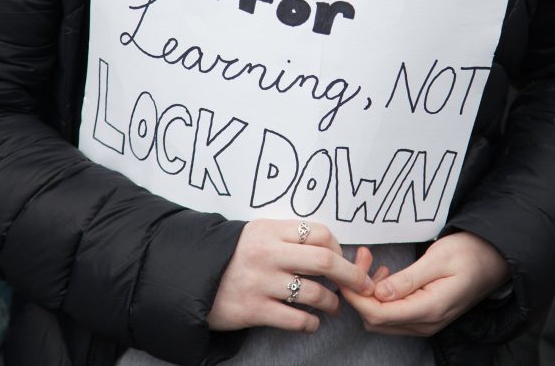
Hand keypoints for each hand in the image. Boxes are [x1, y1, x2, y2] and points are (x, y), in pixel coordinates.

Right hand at [207, 219, 374, 332]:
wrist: (191, 278)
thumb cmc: (233, 256)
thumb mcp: (258, 234)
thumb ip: (289, 237)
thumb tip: (332, 249)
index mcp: (271, 230)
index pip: (319, 233)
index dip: (339, 248)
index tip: (342, 260)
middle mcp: (267, 254)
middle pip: (324, 260)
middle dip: (351, 275)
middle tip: (363, 284)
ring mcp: (260, 282)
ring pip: (314, 293)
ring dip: (332, 302)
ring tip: (332, 305)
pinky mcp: (253, 309)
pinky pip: (296, 319)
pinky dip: (311, 323)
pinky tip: (311, 322)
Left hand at [339, 232, 509, 335]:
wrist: (495, 259)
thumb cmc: (470, 253)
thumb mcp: (438, 259)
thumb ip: (407, 279)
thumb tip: (378, 293)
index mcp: (429, 309)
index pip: (378, 314)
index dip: (356, 296)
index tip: (345, 273)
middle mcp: (426, 323)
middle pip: (376, 319)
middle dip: (360, 292)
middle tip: (362, 259)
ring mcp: (426, 322)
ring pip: (382, 317)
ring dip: (370, 293)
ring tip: (372, 262)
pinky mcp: (425, 315)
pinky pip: (393, 313)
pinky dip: (382, 295)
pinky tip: (385, 274)